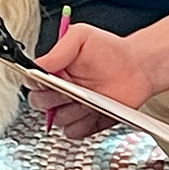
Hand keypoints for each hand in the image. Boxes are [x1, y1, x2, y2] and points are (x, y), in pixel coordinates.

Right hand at [30, 22, 153, 139]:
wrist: (137, 67)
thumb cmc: (111, 50)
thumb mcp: (81, 37)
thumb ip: (58, 50)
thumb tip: (38, 65)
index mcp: (53, 70)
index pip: (31, 81)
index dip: (36, 83)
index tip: (48, 80)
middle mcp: (59, 90)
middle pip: (38, 103)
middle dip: (53, 98)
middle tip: (69, 89)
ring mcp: (71, 108)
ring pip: (57, 119)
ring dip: (72, 111)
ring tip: (89, 98)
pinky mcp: (85, 123)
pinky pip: (73, 132)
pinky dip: (83, 124)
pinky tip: (95, 110)